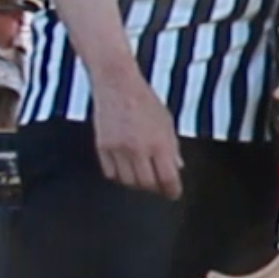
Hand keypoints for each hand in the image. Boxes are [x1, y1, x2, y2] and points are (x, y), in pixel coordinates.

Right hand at [92, 69, 182, 198]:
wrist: (117, 84)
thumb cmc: (145, 101)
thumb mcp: (167, 122)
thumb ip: (172, 147)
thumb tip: (177, 168)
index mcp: (159, 142)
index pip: (168, 177)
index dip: (172, 190)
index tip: (173, 194)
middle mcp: (138, 148)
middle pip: (147, 184)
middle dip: (155, 188)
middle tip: (159, 187)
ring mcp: (118, 149)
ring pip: (127, 181)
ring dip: (137, 183)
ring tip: (143, 177)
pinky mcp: (101, 146)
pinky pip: (110, 173)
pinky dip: (119, 176)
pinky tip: (126, 170)